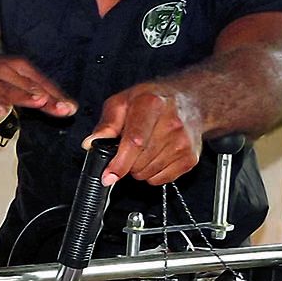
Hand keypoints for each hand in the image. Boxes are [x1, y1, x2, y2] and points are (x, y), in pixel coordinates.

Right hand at [0, 54, 75, 117]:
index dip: (57, 96)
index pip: (42, 82)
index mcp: (18, 66)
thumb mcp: (11, 78)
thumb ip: (33, 91)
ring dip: (24, 96)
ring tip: (39, 102)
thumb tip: (59, 104)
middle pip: (29, 87)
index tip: (70, 108)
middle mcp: (5, 70)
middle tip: (62, 109)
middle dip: (47, 99)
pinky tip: (0, 111)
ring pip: (9, 90)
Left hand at [89, 84, 203, 186]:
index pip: (135, 141)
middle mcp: (172, 124)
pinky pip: (161, 179)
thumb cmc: (153, 101)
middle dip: (125, 163)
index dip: (119, 163)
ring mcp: (184, 143)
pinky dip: (152, 174)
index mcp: (151, 105)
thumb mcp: (122, 102)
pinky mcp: (191, 158)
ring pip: (148, 174)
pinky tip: (155, 156)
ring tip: (143, 150)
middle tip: (127, 149)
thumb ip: (106, 123)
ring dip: (138, 169)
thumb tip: (90, 143)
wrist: (190, 102)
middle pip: (139, 161)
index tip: (108, 175)